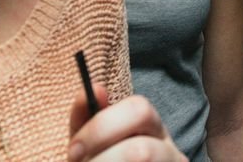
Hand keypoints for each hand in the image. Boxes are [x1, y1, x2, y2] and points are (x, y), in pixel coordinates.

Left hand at [68, 84, 184, 161]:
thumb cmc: (104, 161)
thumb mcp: (92, 143)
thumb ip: (87, 120)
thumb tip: (94, 88)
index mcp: (150, 128)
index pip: (139, 109)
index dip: (102, 127)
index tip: (74, 149)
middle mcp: (169, 150)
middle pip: (143, 150)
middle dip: (104, 161)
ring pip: (143, 161)